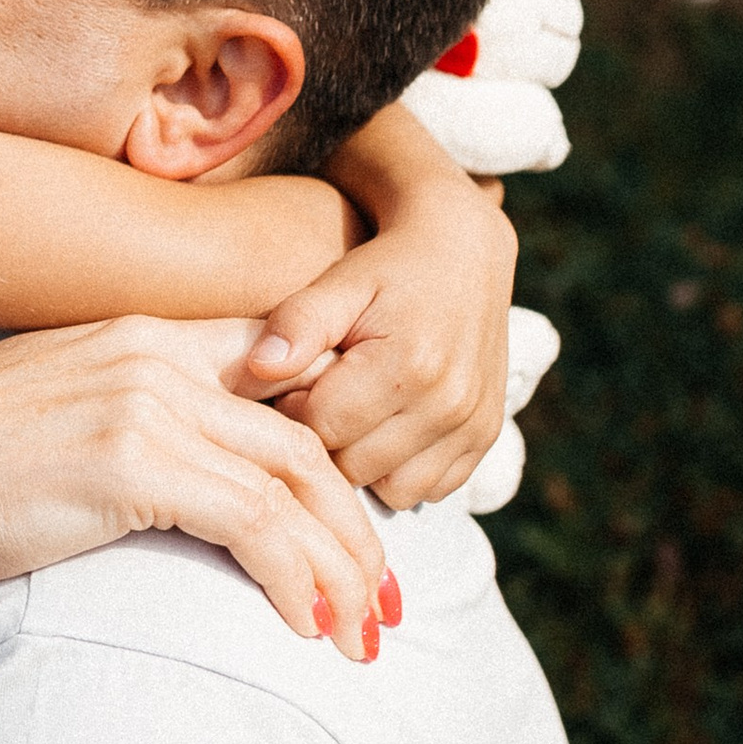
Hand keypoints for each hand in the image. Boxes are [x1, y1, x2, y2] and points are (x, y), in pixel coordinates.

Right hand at [0, 314, 392, 657]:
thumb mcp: (64, 419)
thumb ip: (136, 424)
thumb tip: (195, 485)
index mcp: (143, 337)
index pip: (281, 378)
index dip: (337, 455)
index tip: (360, 530)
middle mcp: (154, 354)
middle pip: (307, 442)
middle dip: (359, 533)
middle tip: (383, 604)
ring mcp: (143, 401)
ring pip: (295, 485)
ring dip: (343, 570)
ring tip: (361, 637)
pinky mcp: (131, 460)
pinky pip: (254, 523)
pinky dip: (297, 580)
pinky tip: (308, 627)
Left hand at [251, 126, 516, 508]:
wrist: (464, 253)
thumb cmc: (388, 268)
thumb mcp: (339, 281)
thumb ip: (297, 323)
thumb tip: (256, 369)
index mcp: (407, 363)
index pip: (322, 428)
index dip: (296, 408)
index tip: (298, 381)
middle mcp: (449, 402)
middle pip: (355, 466)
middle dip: (329, 440)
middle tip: (324, 395)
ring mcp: (473, 425)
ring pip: (392, 491)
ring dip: (365, 464)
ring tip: (356, 413)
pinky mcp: (486, 438)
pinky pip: (431, 489)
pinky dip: (404, 469)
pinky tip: (389, 427)